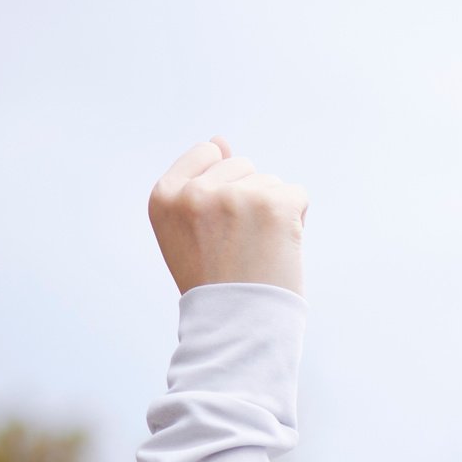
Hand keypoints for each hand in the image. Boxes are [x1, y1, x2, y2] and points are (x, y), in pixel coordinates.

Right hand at [147, 136, 310, 296]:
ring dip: (272, 211)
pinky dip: (297, 220)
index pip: (208, 154)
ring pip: (270, 181)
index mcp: (164, 195)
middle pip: (242, 165)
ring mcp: (234, 196)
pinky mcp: (273, 204)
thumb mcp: (190, 227)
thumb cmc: (216, 278)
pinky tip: (278, 247)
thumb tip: (220, 139)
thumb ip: (201, 180)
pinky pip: (297, 195)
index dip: (223, 186)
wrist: (239, 323)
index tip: (220, 223)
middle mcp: (195, 192)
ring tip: (256, 249)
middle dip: (248, 199)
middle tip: (239, 244)